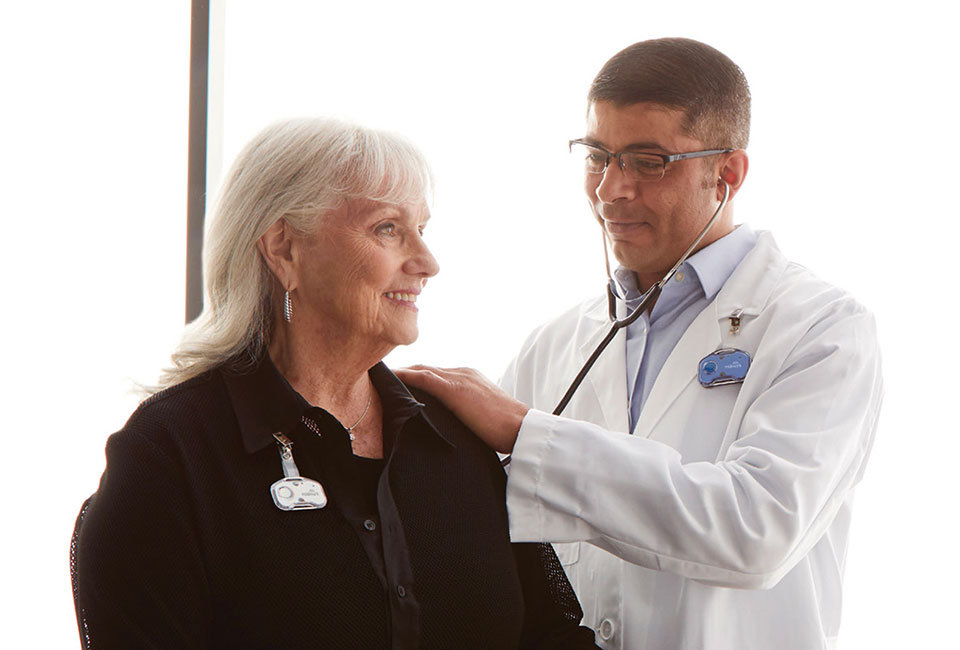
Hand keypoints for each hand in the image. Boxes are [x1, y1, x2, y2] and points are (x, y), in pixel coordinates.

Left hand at [395, 365, 527, 452]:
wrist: (522, 428)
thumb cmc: (506, 429)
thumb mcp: (482, 416)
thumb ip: (465, 414)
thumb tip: (450, 425)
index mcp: (469, 378)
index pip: (435, 374)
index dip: (415, 376)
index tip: (398, 383)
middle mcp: (463, 373)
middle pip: (426, 369)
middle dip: (404, 372)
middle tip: (382, 379)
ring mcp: (460, 379)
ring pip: (423, 370)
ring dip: (402, 373)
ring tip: (381, 378)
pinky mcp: (456, 390)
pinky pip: (426, 378)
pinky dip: (408, 376)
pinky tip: (393, 378)